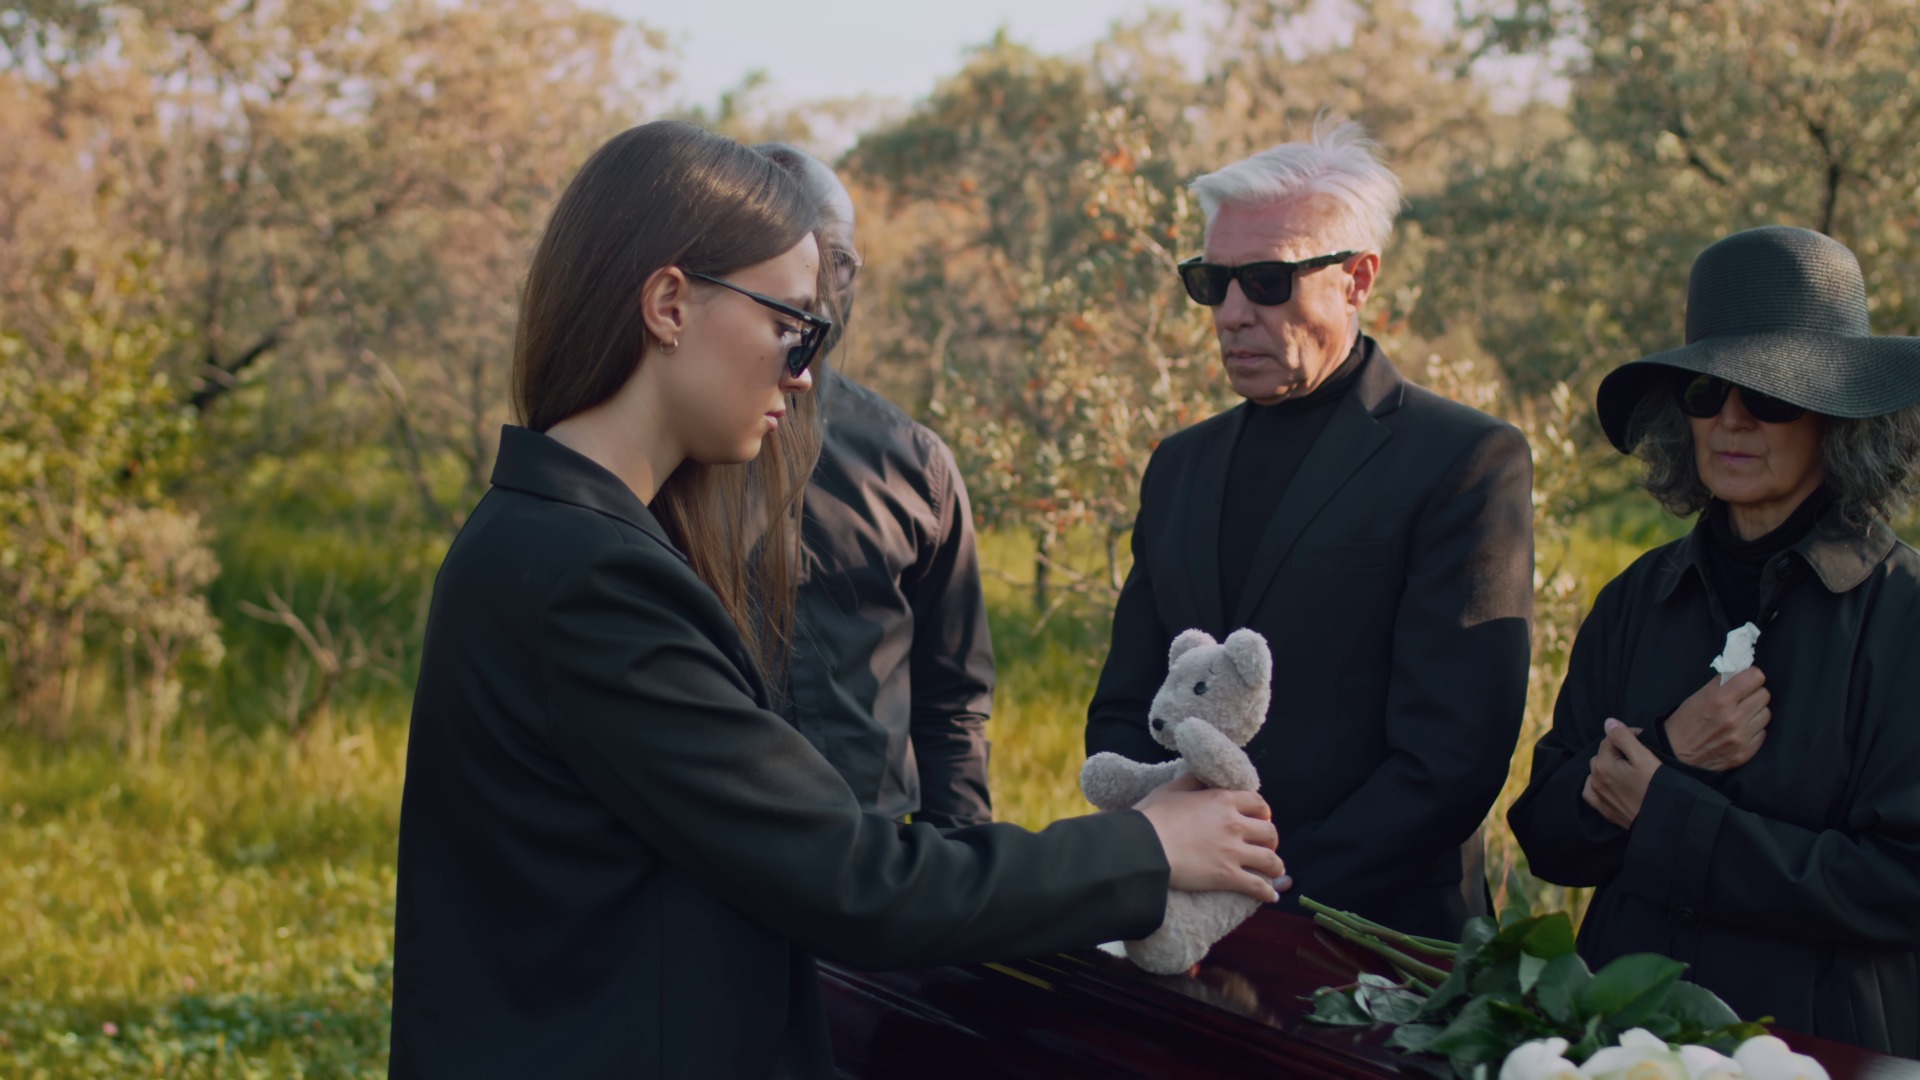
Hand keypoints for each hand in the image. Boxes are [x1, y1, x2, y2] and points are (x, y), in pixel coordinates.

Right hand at [1135, 778, 1283, 902]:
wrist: (1143, 847)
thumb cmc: (1152, 817)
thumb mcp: (1171, 789)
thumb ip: (1192, 781)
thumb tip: (1202, 774)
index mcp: (1223, 800)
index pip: (1258, 803)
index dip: (1262, 812)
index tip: (1260, 819)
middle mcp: (1235, 824)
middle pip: (1269, 832)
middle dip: (1271, 840)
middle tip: (1265, 846)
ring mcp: (1233, 852)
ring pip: (1270, 860)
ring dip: (1275, 867)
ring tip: (1274, 872)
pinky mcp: (1227, 876)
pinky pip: (1257, 886)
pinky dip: (1267, 892)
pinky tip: (1271, 896)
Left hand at [1582, 719, 1659, 828]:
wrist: (1665, 821)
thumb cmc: (1657, 787)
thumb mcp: (1643, 758)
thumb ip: (1623, 737)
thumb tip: (1608, 722)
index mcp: (1603, 764)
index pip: (1610, 739)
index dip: (1626, 733)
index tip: (1642, 735)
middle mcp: (1595, 780)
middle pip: (1602, 754)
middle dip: (1617, 748)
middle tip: (1637, 750)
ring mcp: (1599, 796)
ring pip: (1596, 771)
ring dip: (1608, 765)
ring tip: (1626, 766)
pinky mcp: (1605, 810)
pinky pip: (1591, 792)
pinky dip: (1597, 783)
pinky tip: (1608, 783)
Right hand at [1664, 667, 1769, 770]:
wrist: (1676, 756)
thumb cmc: (1684, 722)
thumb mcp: (1697, 696)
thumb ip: (1721, 684)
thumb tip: (1741, 672)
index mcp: (1720, 700)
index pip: (1756, 677)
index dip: (1751, 676)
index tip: (1746, 680)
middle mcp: (1734, 718)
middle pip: (1764, 695)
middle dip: (1753, 693)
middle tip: (1742, 698)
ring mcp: (1741, 738)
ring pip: (1766, 714)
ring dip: (1755, 712)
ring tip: (1741, 715)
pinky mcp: (1745, 753)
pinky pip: (1762, 733)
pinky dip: (1753, 730)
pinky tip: (1740, 730)